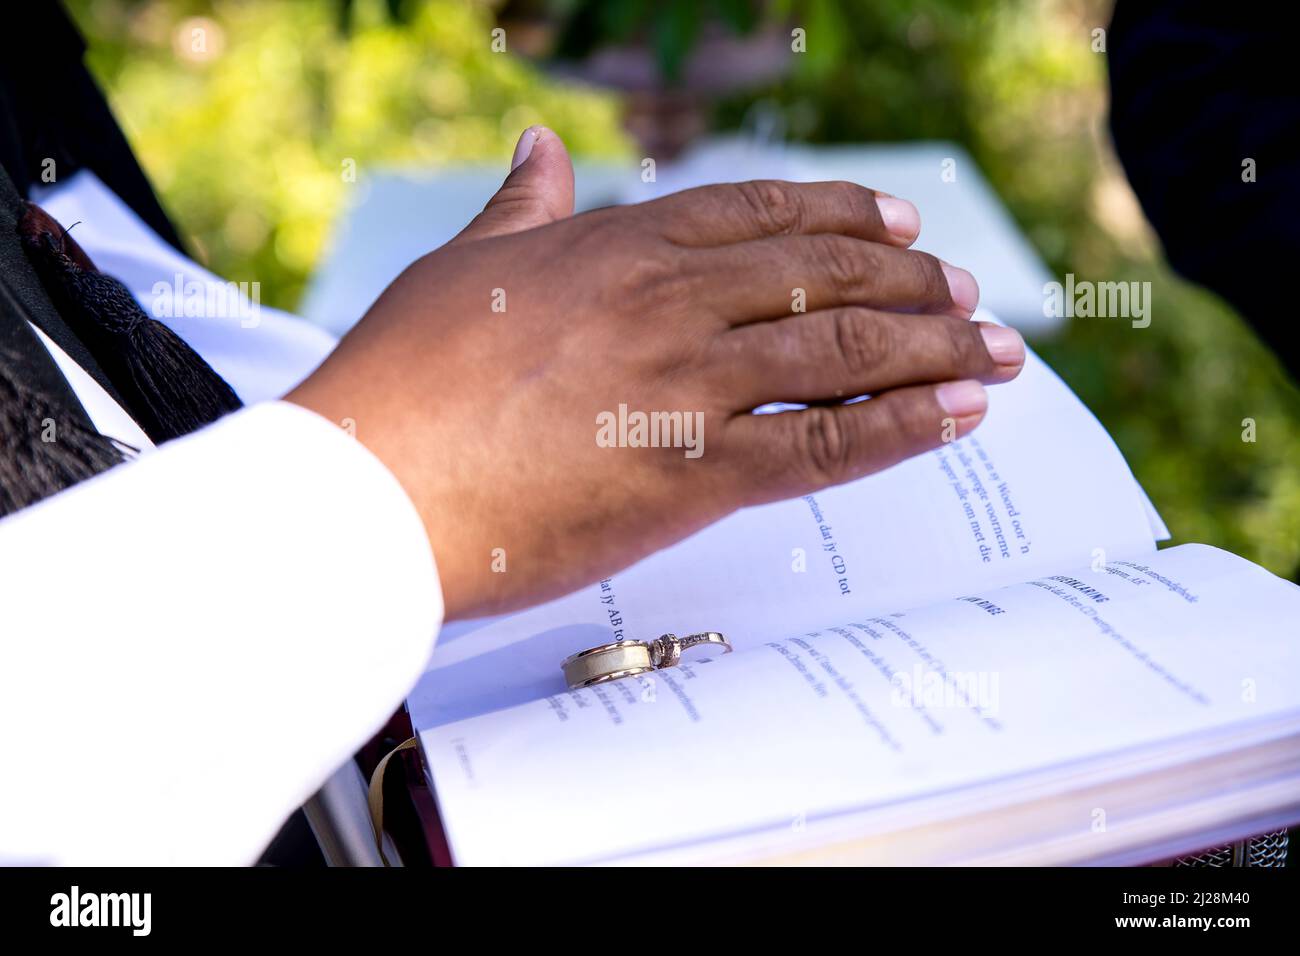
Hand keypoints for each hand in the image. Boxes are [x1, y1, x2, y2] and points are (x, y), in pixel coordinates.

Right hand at [287, 128, 1024, 618]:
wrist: (366, 488)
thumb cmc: (399, 381)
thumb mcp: (461, 269)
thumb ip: (520, 209)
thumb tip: (539, 148)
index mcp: (613, 245)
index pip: (757, 214)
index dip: (841, 217)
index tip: (899, 227)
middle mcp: (667, 302)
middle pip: (821, 279)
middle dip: (909, 285)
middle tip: (967, 293)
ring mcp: (687, 385)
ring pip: (843, 354)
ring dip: (932, 348)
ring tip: (995, 350)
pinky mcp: (693, 475)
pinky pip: (825, 447)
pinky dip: (903, 426)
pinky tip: (957, 415)